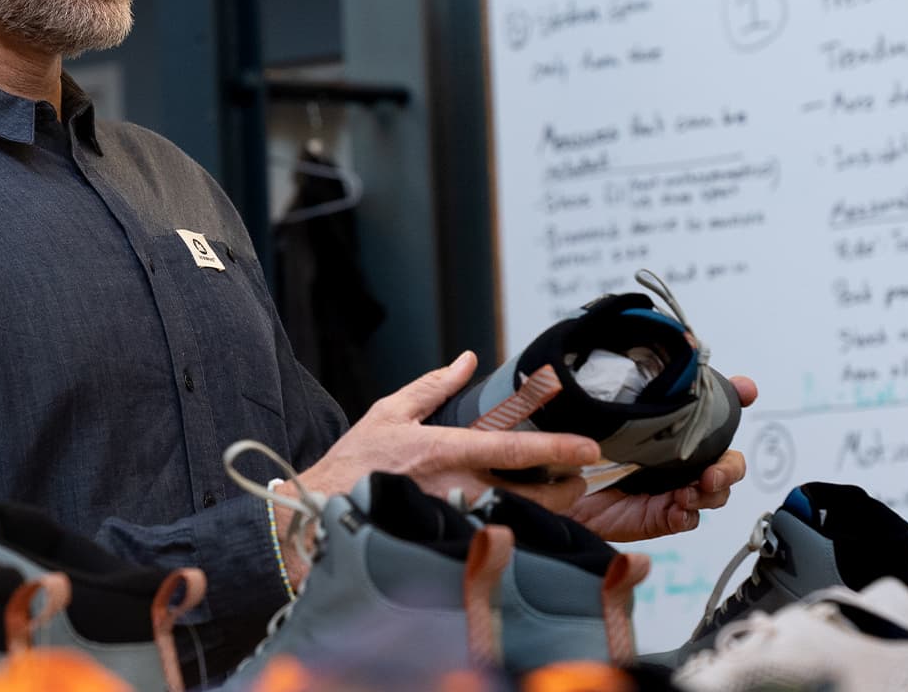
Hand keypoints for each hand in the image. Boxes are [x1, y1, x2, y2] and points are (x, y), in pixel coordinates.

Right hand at [281, 351, 599, 584]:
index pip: (512, 449)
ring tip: (556, 499)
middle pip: (529, 499)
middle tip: (575, 480)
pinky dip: (514, 534)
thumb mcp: (389, 413)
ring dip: (544, 515)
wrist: (318, 512)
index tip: (589, 448)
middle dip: (563, 493)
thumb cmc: (353, 463)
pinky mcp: (445, 546)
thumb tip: (467, 360)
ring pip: (516, 526)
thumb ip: (433, 386)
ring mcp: (452, 523)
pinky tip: (522, 526)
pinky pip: (493, 543)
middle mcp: (453, 490)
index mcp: (443, 450)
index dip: (556, 449)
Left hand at [565, 375, 758, 541]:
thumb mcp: (590, 408)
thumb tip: (638, 357)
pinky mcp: (657, 516)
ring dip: (713, 490)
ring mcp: (670, 487)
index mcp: (667, 426)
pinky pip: (688, 518)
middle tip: (712, 470)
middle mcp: (674, 456)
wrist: (543, 486)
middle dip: (730, 465)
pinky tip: (678, 508)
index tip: (745, 389)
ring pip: (715, 490)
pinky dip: (688, 514)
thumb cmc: (569, 445)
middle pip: (726, 458)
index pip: (710, 407)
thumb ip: (617, 382)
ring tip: (692, 490)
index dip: (735, 396)